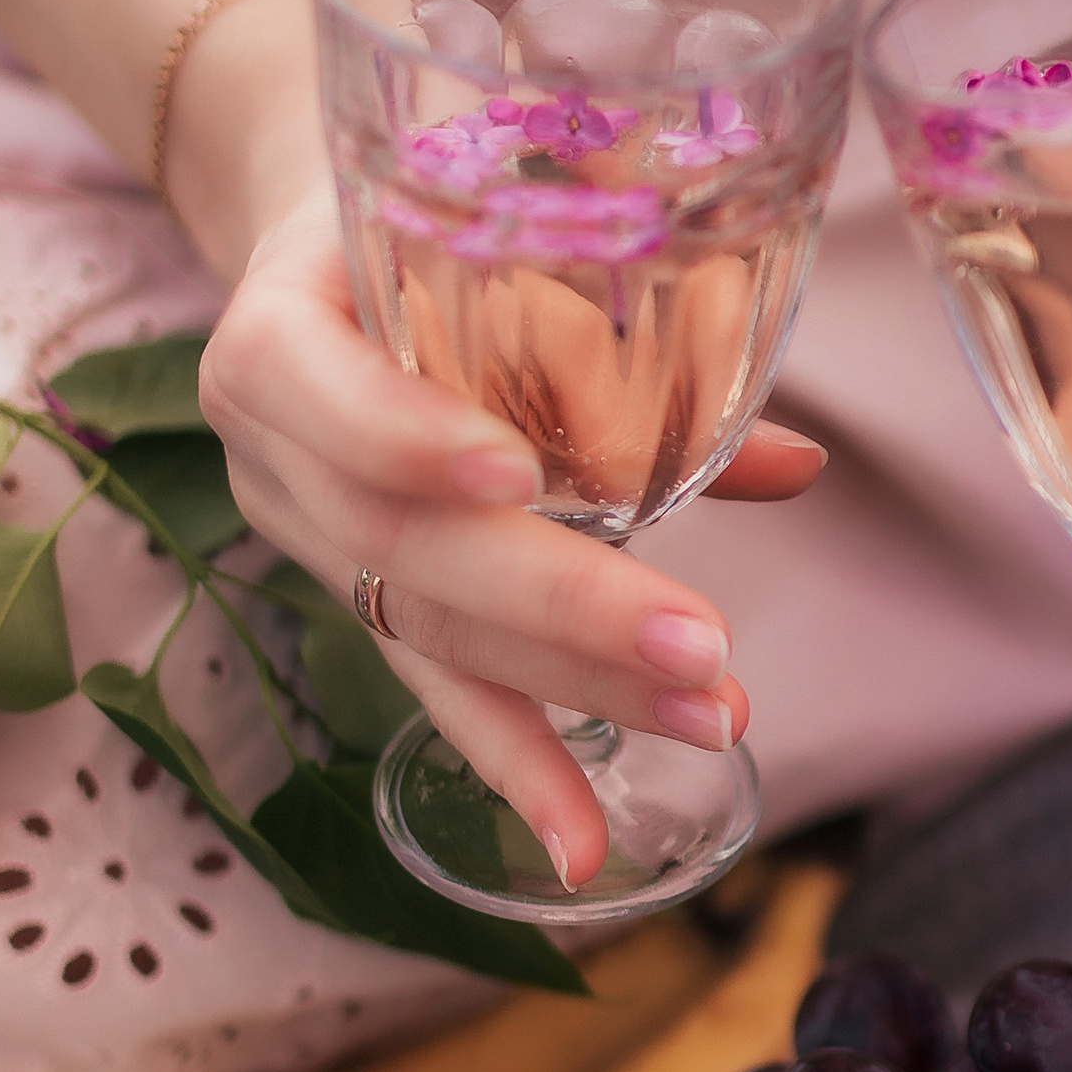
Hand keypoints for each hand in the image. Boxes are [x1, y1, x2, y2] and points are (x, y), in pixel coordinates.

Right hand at [198, 183, 823, 887]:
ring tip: (711, 720)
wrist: (326, 249)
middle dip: (561, 606)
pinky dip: (518, 767)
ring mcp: (308, 540)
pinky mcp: (361, 601)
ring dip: (580, 689)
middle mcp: (273, 454)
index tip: (511, 466)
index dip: (402, 432)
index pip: (312, 387)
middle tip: (700, 648)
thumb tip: (799, 465)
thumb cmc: (423, 224)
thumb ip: (628, 336)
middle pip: (403, 545)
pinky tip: (581, 847)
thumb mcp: (491, 238)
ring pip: (435, 631)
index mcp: (275, 334)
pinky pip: (436, 688)